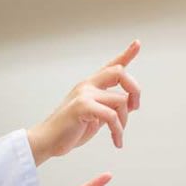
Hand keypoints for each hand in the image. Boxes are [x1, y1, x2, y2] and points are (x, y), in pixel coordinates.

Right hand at [27, 40, 141, 164]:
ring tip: (118, 135)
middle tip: (135, 108)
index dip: (126, 54)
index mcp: (90, 86)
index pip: (111, 66)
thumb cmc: (70, 131)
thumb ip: (110, 107)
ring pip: (120, 100)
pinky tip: (117, 141)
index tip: (137, 43)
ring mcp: (84, 94)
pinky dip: (118, 131)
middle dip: (135, 90)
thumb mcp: (96, 117)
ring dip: (124, 122)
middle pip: (120, 73)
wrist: (47, 141)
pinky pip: (112, 115)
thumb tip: (131, 103)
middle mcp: (87, 85)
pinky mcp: (82, 106)